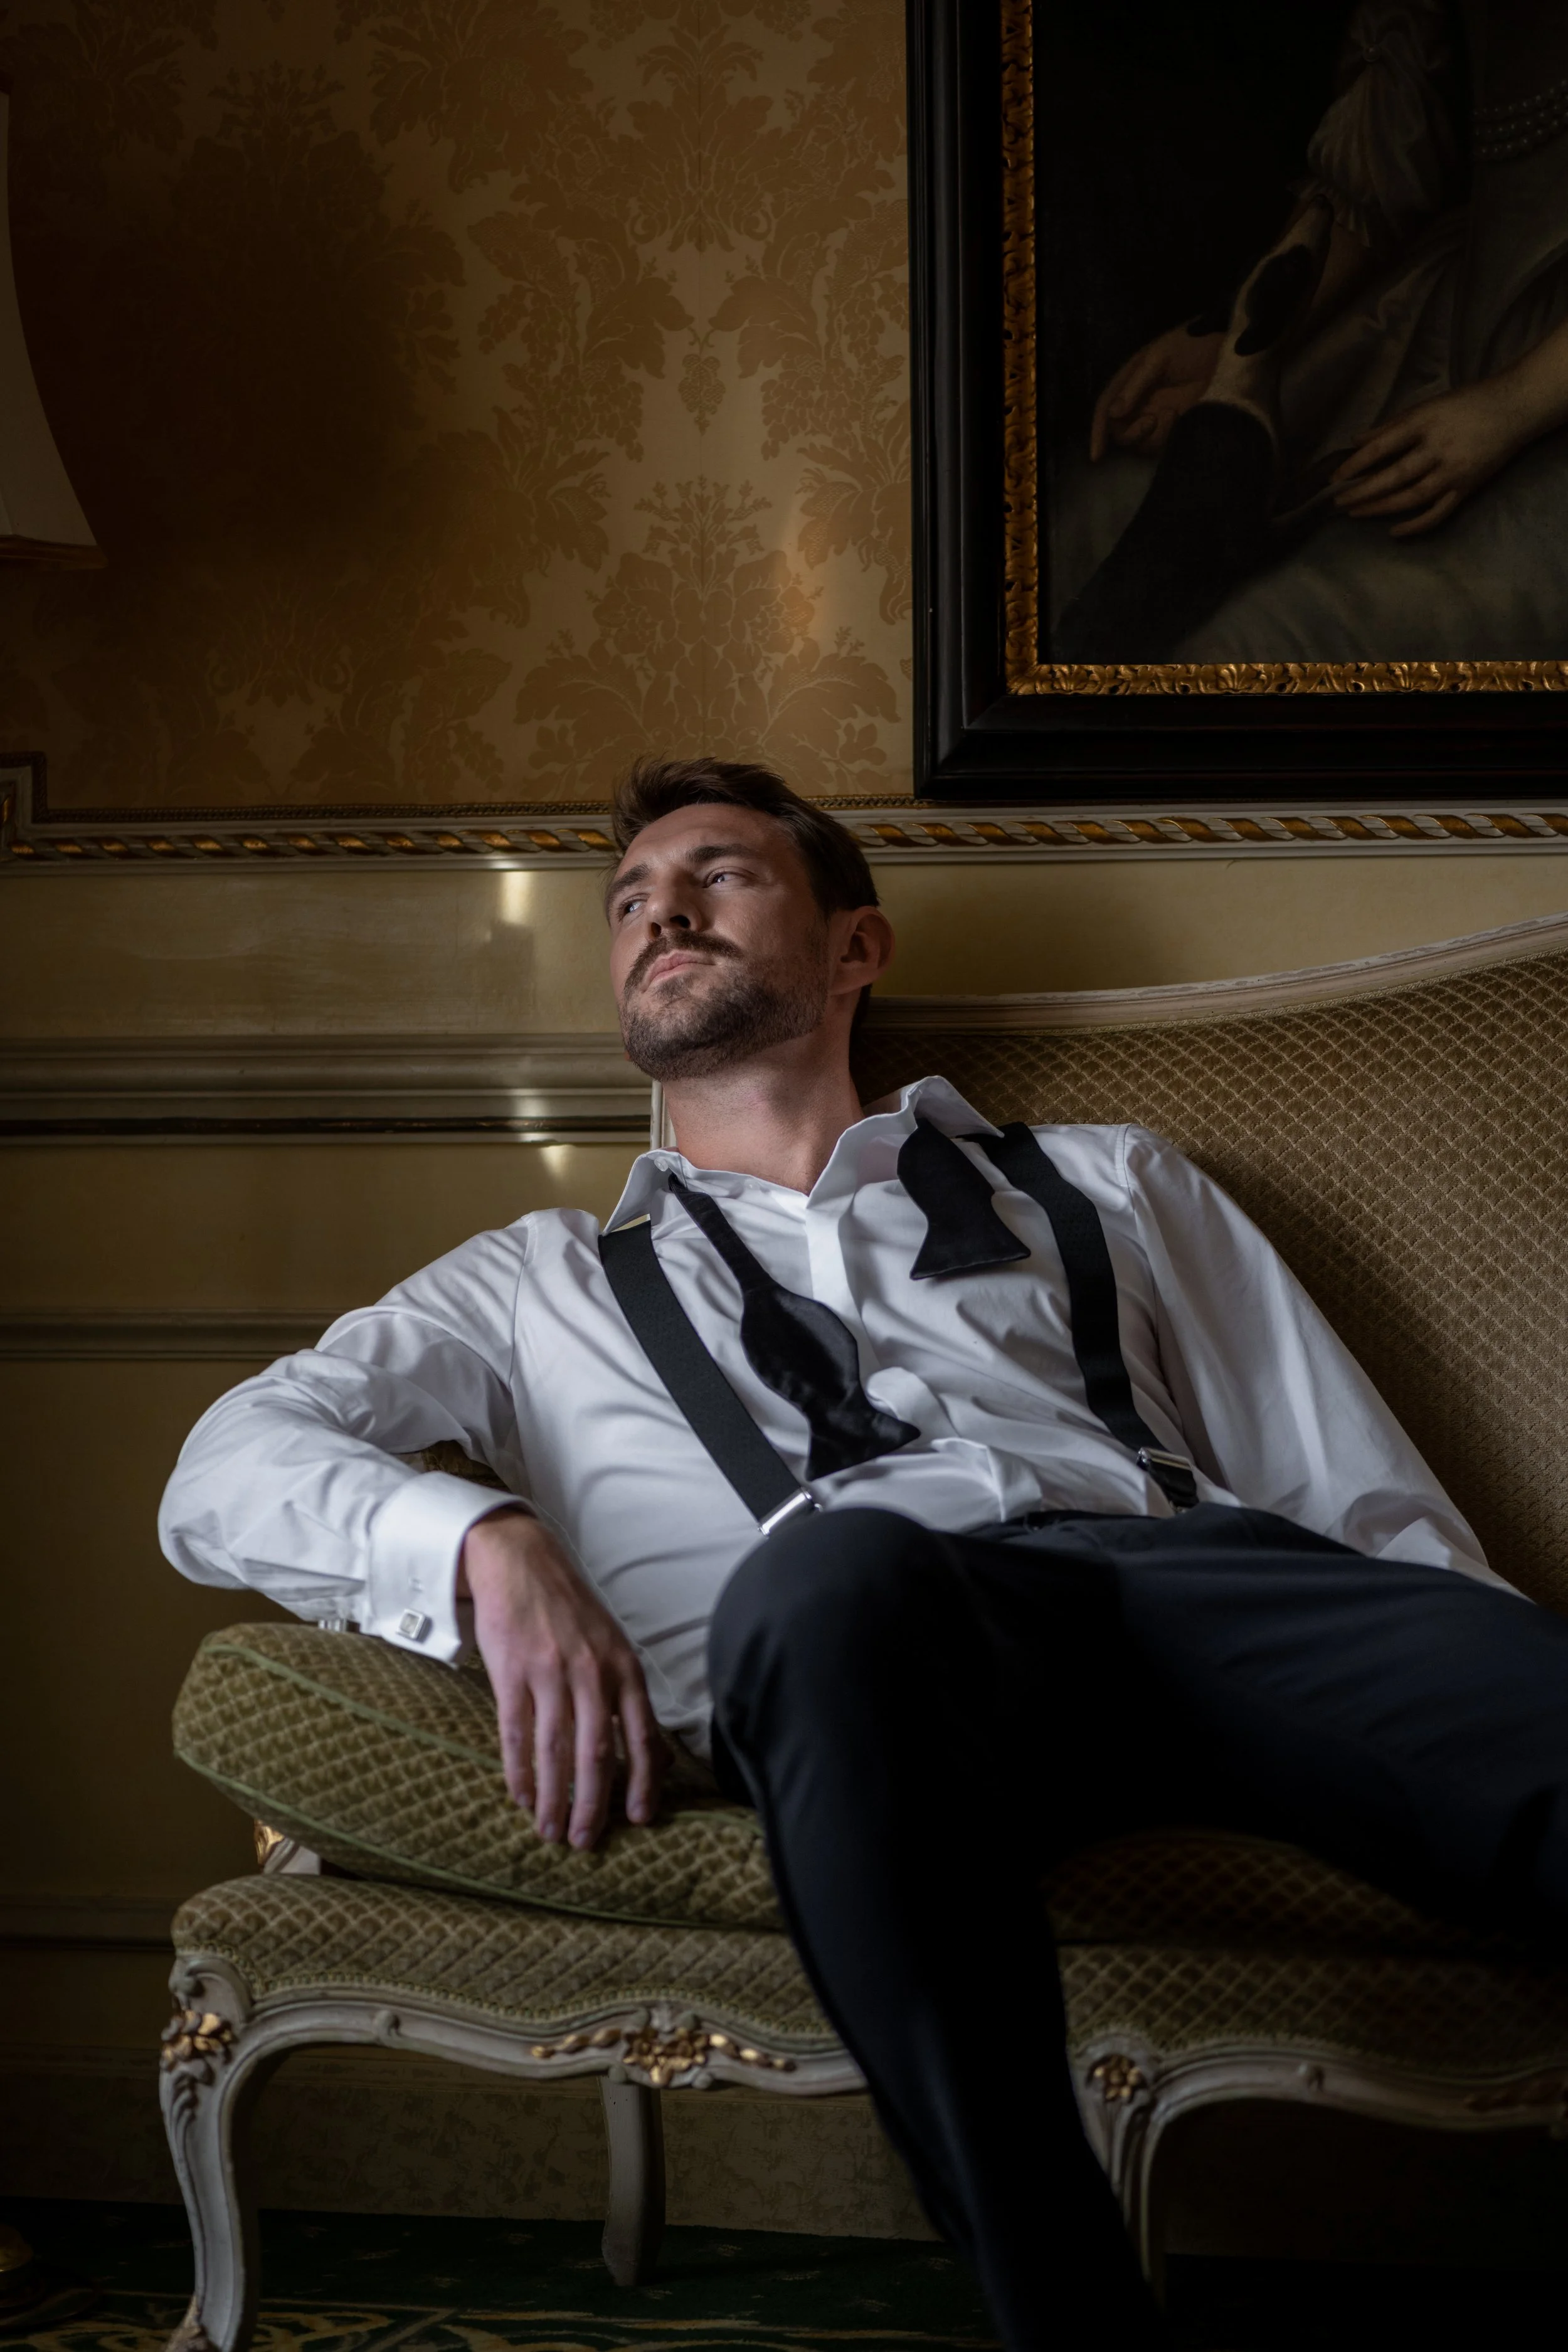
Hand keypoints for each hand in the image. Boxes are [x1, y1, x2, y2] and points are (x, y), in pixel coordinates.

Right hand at [459, 1508, 669, 1849]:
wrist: (520, 1562)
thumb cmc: (571, 1610)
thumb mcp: (615, 1645)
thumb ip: (632, 1697)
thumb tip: (659, 1756)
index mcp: (623, 1668)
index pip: (641, 1735)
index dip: (642, 1782)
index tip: (639, 1819)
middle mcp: (591, 1673)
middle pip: (596, 1753)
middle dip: (592, 1805)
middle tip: (586, 1843)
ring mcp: (549, 1673)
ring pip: (554, 1751)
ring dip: (552, 1799)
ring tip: (550, 1832)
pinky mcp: (510, 1673)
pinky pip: (515, 1734)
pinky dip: (518, 1772)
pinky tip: (520, 1797)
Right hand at [1091, 325, 1222, 461]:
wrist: (1227, 351)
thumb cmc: (1191, 345)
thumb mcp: (1159, 358)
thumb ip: (1135, 385)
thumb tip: (1113, 414)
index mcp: (1129, 380)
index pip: (1105, 408)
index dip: (1098, 431)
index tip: (1097, 454)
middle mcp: (1139, 401)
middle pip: (1119, 431)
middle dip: (1130, 434)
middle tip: (1150, 422)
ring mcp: (1156, 414)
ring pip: (1139, 442)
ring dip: (1151, 436)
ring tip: (1172, 415)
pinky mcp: (1175, 426)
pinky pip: (1160, 443)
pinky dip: (1166, 437)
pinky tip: (1180, 418)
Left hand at [1331, 381, 1527, 537]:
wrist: (1514, 409)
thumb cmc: (1466, 404)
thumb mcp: (1427, 405)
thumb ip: (1391, 425)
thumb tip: (1356, 440)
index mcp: (1426, 423)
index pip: (1382, 446)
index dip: (1355, 463)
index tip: (1334, 476)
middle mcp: (1439, 449)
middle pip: (1394, 476)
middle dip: (1362, 491)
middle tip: (1337, 501)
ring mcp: (1454, 472)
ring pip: (1412, 497)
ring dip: (1381, 507)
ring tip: (1355, 512)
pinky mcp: (1466, 488)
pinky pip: (1438, 513)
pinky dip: (1415, 525)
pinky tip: (1394, 531)